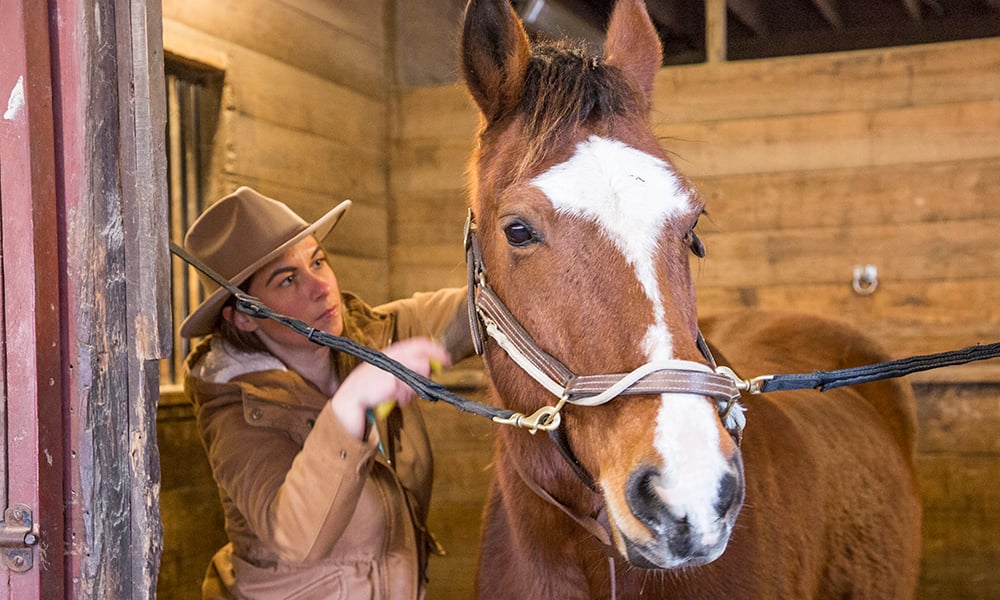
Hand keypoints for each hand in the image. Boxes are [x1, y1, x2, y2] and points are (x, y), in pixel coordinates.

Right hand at [329, 338, 450, 437]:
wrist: (347, 406)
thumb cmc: (371, 393)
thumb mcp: (392, 380)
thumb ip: (409, 374)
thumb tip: (430, 370)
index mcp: (388, 354)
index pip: (416, 344)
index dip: (434, 350)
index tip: (447, 359)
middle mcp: (385, 358)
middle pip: (416, 356)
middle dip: (426, 368)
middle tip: (428, 379)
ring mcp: (381, 369)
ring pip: (410, 372)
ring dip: (413, 386)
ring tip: (405, 396)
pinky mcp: (379, 382)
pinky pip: (399, 386)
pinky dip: (403, 395)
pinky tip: (399, 400)